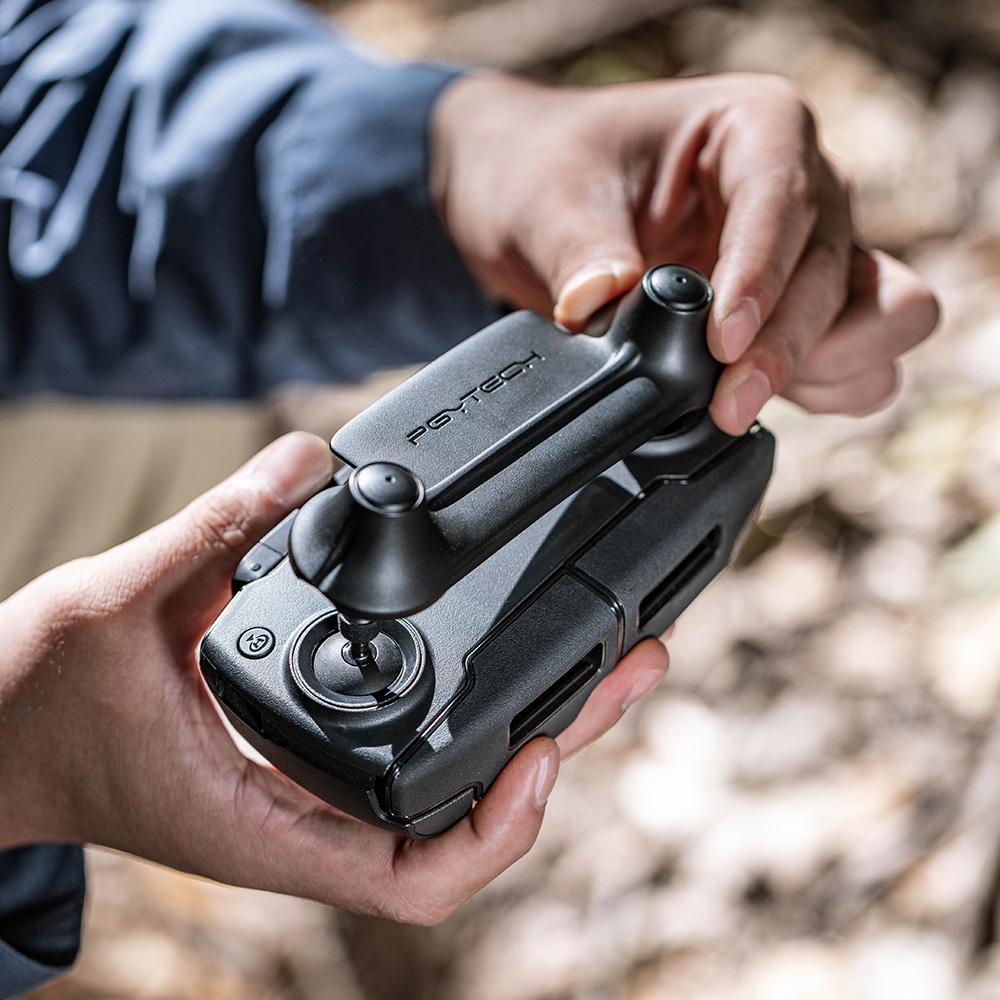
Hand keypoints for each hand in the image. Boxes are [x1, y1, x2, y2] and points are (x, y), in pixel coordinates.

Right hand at [0, 433, 667, 923]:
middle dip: (556, 744)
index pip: (415, 877)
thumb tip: (305, 459)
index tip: (544, 749)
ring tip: (596, 661)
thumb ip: (216, 529)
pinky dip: (466, 710)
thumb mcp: (121, 604)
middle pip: (467, 814)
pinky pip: (411, 744)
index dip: (500, 828)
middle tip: (628, 667)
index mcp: (268, 817)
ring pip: (449, 780)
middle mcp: (304, 815)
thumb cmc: (40, 704)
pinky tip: (497, 657)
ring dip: (526, 725)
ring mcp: (311, 788)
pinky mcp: (304, 753)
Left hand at [432, 73, 939, 433]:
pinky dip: (828, 389)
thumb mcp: (547, 199)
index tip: (723, 342)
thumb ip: (580, 252)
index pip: (784, 200)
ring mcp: (809, 253)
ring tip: (742, 400)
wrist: (536, 199)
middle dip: (787, 344)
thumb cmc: (550, 172)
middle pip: (837, 269)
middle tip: (725, 402)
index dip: (762, 278)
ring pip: (885, 314)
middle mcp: (803, 185)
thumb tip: (598, 306)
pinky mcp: (798, 313)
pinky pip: (858, 360)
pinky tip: (755, 401)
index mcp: (756, 127)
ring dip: (828, 367)